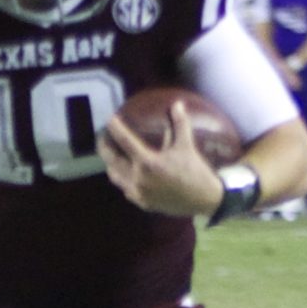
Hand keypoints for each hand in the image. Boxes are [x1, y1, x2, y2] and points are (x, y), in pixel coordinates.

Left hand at [103, 103, 223, 218]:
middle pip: (112, 160)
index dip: (116, 128)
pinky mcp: (142, 202)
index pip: (125, 141)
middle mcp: (139, 179)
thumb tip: (176, 104)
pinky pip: (125, 189)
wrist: (204, 200)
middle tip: (102, 137)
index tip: (109, 120)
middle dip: (105, 147)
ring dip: (111, 164)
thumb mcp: (187, 145)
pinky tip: (126, 173)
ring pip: (115, 176)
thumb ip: (179, 124)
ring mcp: (138, 193)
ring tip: (111, 155)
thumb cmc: (195, 171)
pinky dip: (122, 178)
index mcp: (148, 163)